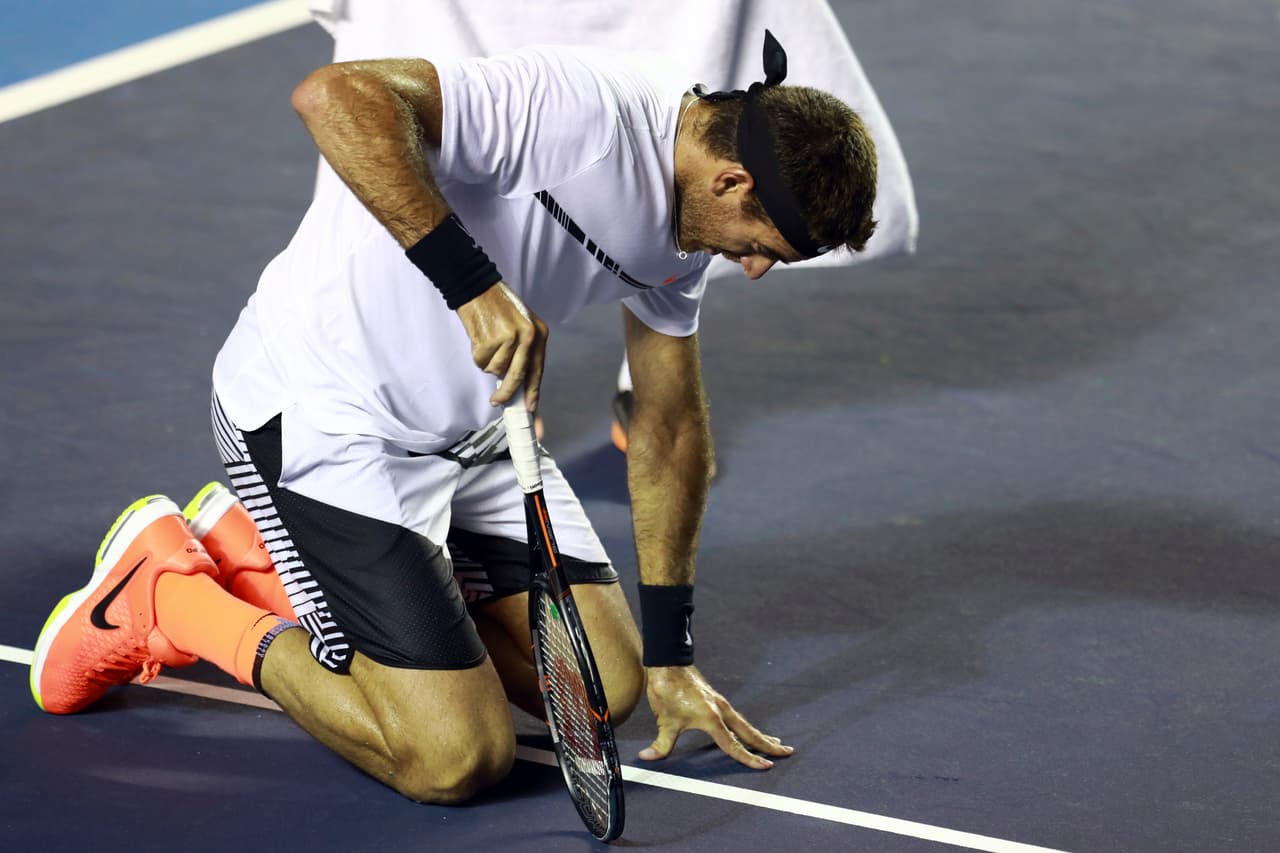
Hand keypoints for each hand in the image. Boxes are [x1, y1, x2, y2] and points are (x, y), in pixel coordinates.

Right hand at [455, 283, 547, 409]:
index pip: (537, 369)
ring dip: (489, 363)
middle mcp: (527, 336)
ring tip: (488, 343)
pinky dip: (478, 356)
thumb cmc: (499, 308)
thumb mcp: (521, 325)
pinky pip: (481, 362)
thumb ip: (523, 352)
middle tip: (497, 402)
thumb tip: (521, 385)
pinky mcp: (489, 340)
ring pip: (496, 371)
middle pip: (517, 377)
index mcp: (538, 333)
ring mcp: (509, 338)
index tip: (531, 409)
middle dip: (506, 394)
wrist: (476, 287)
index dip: (533, 391)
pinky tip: (480, 339)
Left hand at [640, 665, 792, 769]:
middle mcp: (721, 711)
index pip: (734, 745)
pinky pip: (736, 718)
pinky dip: (746, 726)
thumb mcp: (664, 720)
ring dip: (760, 735)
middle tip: (787, 752)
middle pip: (750, 732)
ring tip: (776, 743)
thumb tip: (647, 759)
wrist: (668, 662)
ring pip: (745, 724)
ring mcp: (720, 704)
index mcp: (712, 719)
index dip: (749, 759)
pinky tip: (747, 730)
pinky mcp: (715, 700)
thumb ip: (661, 743)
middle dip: (768, 745)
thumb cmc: (667, 690)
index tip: (766, 767)